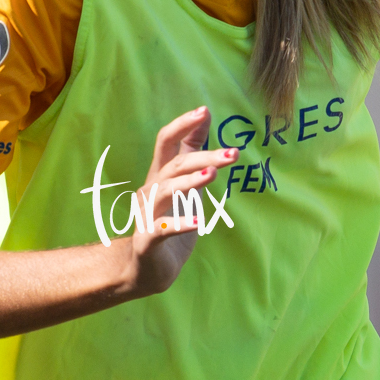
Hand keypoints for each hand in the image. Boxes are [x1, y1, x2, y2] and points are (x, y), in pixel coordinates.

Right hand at [122, 107, 238, 297]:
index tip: (204, 110)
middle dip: (204, 157)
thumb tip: (206, 118)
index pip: (166, 141)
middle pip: (174, 165)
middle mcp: (151, 190)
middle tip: (233, 154)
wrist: (146, 269)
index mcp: (160, 176)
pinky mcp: (148, 240)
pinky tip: (199, 222)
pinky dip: (179, 224)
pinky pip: (162, 229)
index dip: (183, 125)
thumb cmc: (170, 222)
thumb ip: (193, 155)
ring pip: (166, 191)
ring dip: (190, 182)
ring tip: (212, 175)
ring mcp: (147, 215)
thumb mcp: (186, 186)